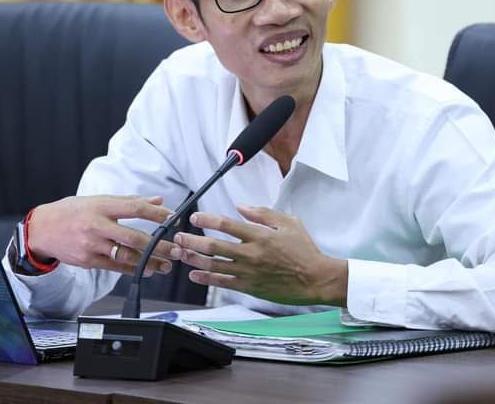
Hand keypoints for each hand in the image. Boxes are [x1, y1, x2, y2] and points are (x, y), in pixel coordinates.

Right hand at [27, 195, 182, 276]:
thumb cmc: (73, 211)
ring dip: (150, 262)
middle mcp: (96, 226)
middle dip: (159, 245)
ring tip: (167, 264)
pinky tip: (147, 270)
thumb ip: (129, 201)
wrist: (42, 229)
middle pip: (133, 237)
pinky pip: (115, 266)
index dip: (155, 214)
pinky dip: (133, 269)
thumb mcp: (98, 199)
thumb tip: (158, 201)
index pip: (134, 208)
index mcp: (101, 206)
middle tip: (177, 249)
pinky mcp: (88, 261)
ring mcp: (92, 245)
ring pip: (126, 256)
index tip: (174, 218)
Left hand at [173, 205, 347, 305]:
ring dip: (194, 259)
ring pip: (214, 266)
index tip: (195, 217)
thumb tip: (241, 207)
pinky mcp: (250, 287)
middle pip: (214, 246)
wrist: (316, 278)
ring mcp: (249, 272)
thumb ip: (263, 213)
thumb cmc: (304, 249)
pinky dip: (206, 279)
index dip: (207, 220)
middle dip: (192, 240)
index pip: (226, 224)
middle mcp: (251, 253)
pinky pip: (223, 283)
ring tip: (180, 253)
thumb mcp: (289, 222)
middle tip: (178, 236)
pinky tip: (194, 275)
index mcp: (260, 235)